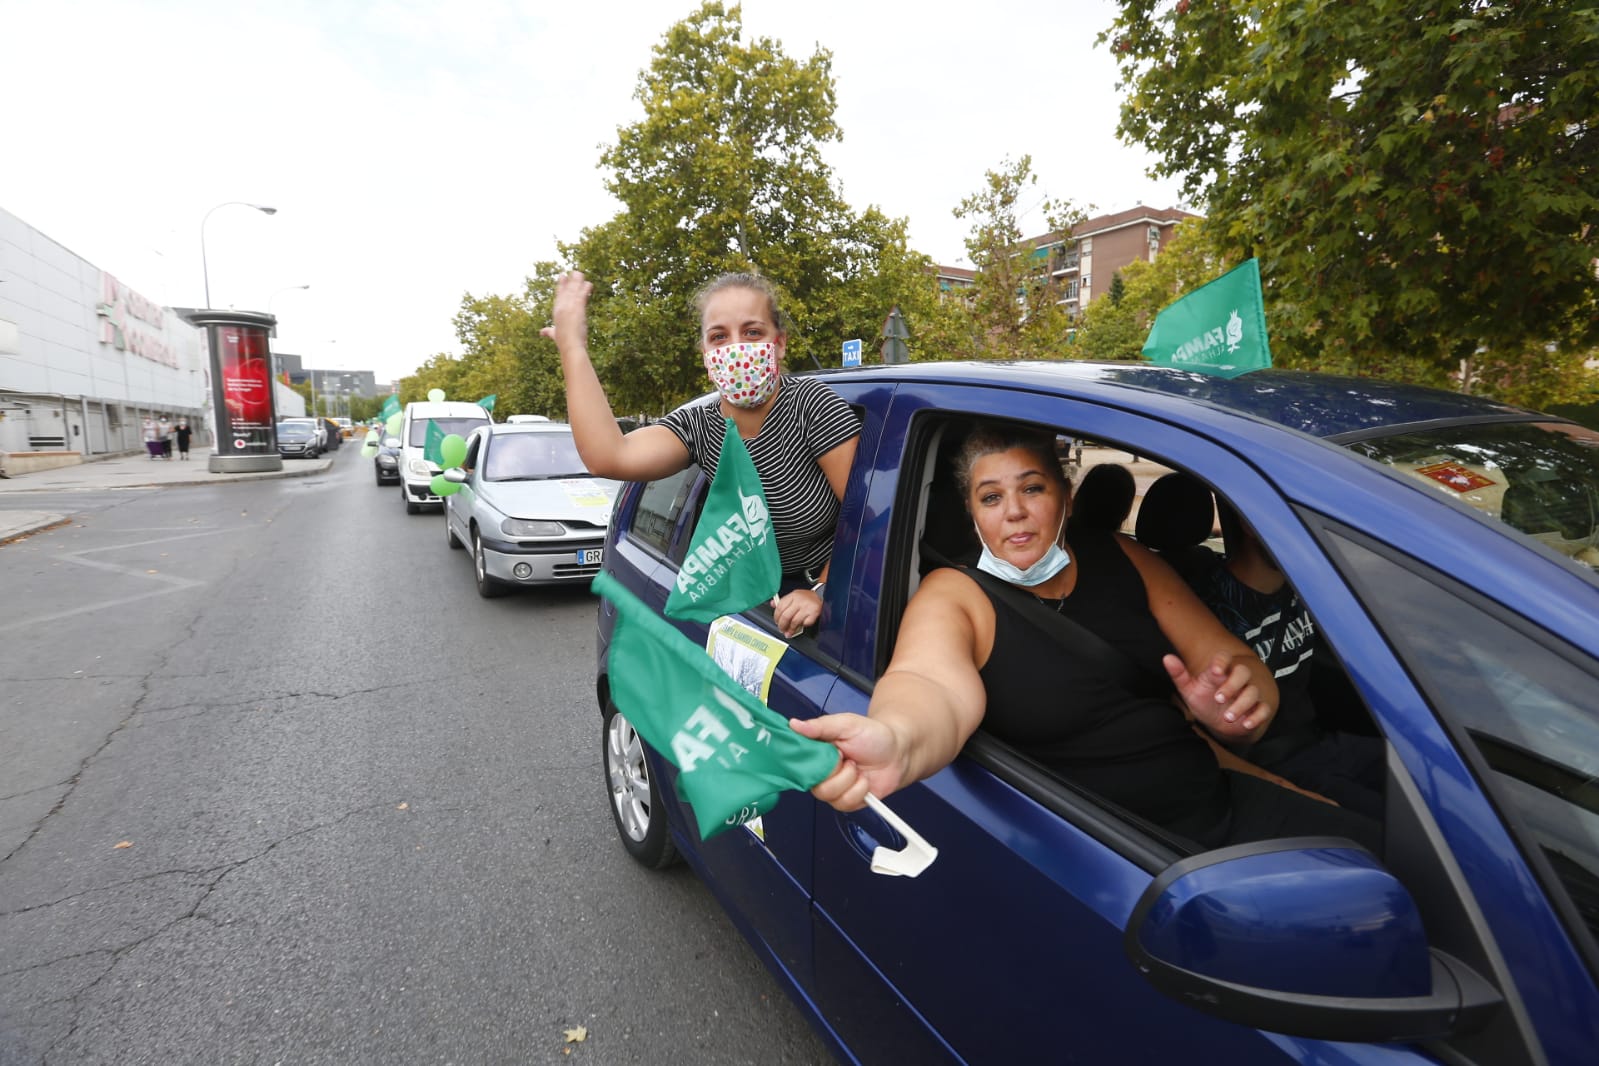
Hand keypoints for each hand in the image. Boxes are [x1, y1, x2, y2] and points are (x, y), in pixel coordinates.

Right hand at [539, 271, 592, 354]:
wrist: (570, 345)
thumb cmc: (563, 342)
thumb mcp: (554, 334)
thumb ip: (549, 331)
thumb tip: (542, 332)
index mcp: (556, 310)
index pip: (559, 294)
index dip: (561, 285)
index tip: (562, 276)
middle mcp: (562, 306)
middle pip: (566, 289)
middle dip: (570, 280)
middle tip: (574, 272)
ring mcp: (570, 305)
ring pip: (574, 289)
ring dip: (578, 281)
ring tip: (581, 274)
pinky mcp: (578, 307)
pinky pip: (582, 295)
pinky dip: (585, 289)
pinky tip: (589, 284)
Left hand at [772, 588, 822, 637]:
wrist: (820, 597)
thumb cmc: (806, 598)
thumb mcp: (794, 596)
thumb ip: (783, 601)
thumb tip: (773, 604)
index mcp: (793, 595)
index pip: (780, 607)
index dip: (776, 617)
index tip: (776, 622)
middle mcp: (800, 600)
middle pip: (786, 616)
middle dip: (782, 625)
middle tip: (782, 629)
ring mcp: (807, 607)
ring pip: (794, 621)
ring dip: (790, 629)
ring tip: (789, 632)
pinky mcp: (814, 613)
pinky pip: (805, 623)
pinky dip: (802, 626)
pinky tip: (800, 626)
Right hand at [788, 713, 905, 811]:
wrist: (898, 753)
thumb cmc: (873, 735)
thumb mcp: (846, 724)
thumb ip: (820, 726)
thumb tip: (794, 724)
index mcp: (816, 751)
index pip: (797, 761)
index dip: (807, 762)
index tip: (824, 754)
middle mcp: (821, 771)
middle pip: (812, 782)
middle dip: (834, 770)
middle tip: (846, 757)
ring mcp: (833, 788)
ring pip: (828, 794)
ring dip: (848, 780)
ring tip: (857, 767)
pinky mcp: (847, 800)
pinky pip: (844, 803)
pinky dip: (859, 790)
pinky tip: (863, 780)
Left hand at [1164, 653, 1273, 738]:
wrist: (1219, 722)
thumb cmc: (1204, 700)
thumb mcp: (1189, 689)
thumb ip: (1179, 674)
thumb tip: (1167, 658)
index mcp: (1220, 672)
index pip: (1224, 658)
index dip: (1222, 662)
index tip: (1216, 671)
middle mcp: (1237, 680)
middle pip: (1243, 672)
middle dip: (1232, 684)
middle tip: (1219, 698)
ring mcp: (1249, 694)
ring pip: (1253, 692)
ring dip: (1241, 704)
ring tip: (1227, 717)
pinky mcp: (1258, 709)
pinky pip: (1263, 709)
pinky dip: (1257, 717)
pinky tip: (1246, 724)